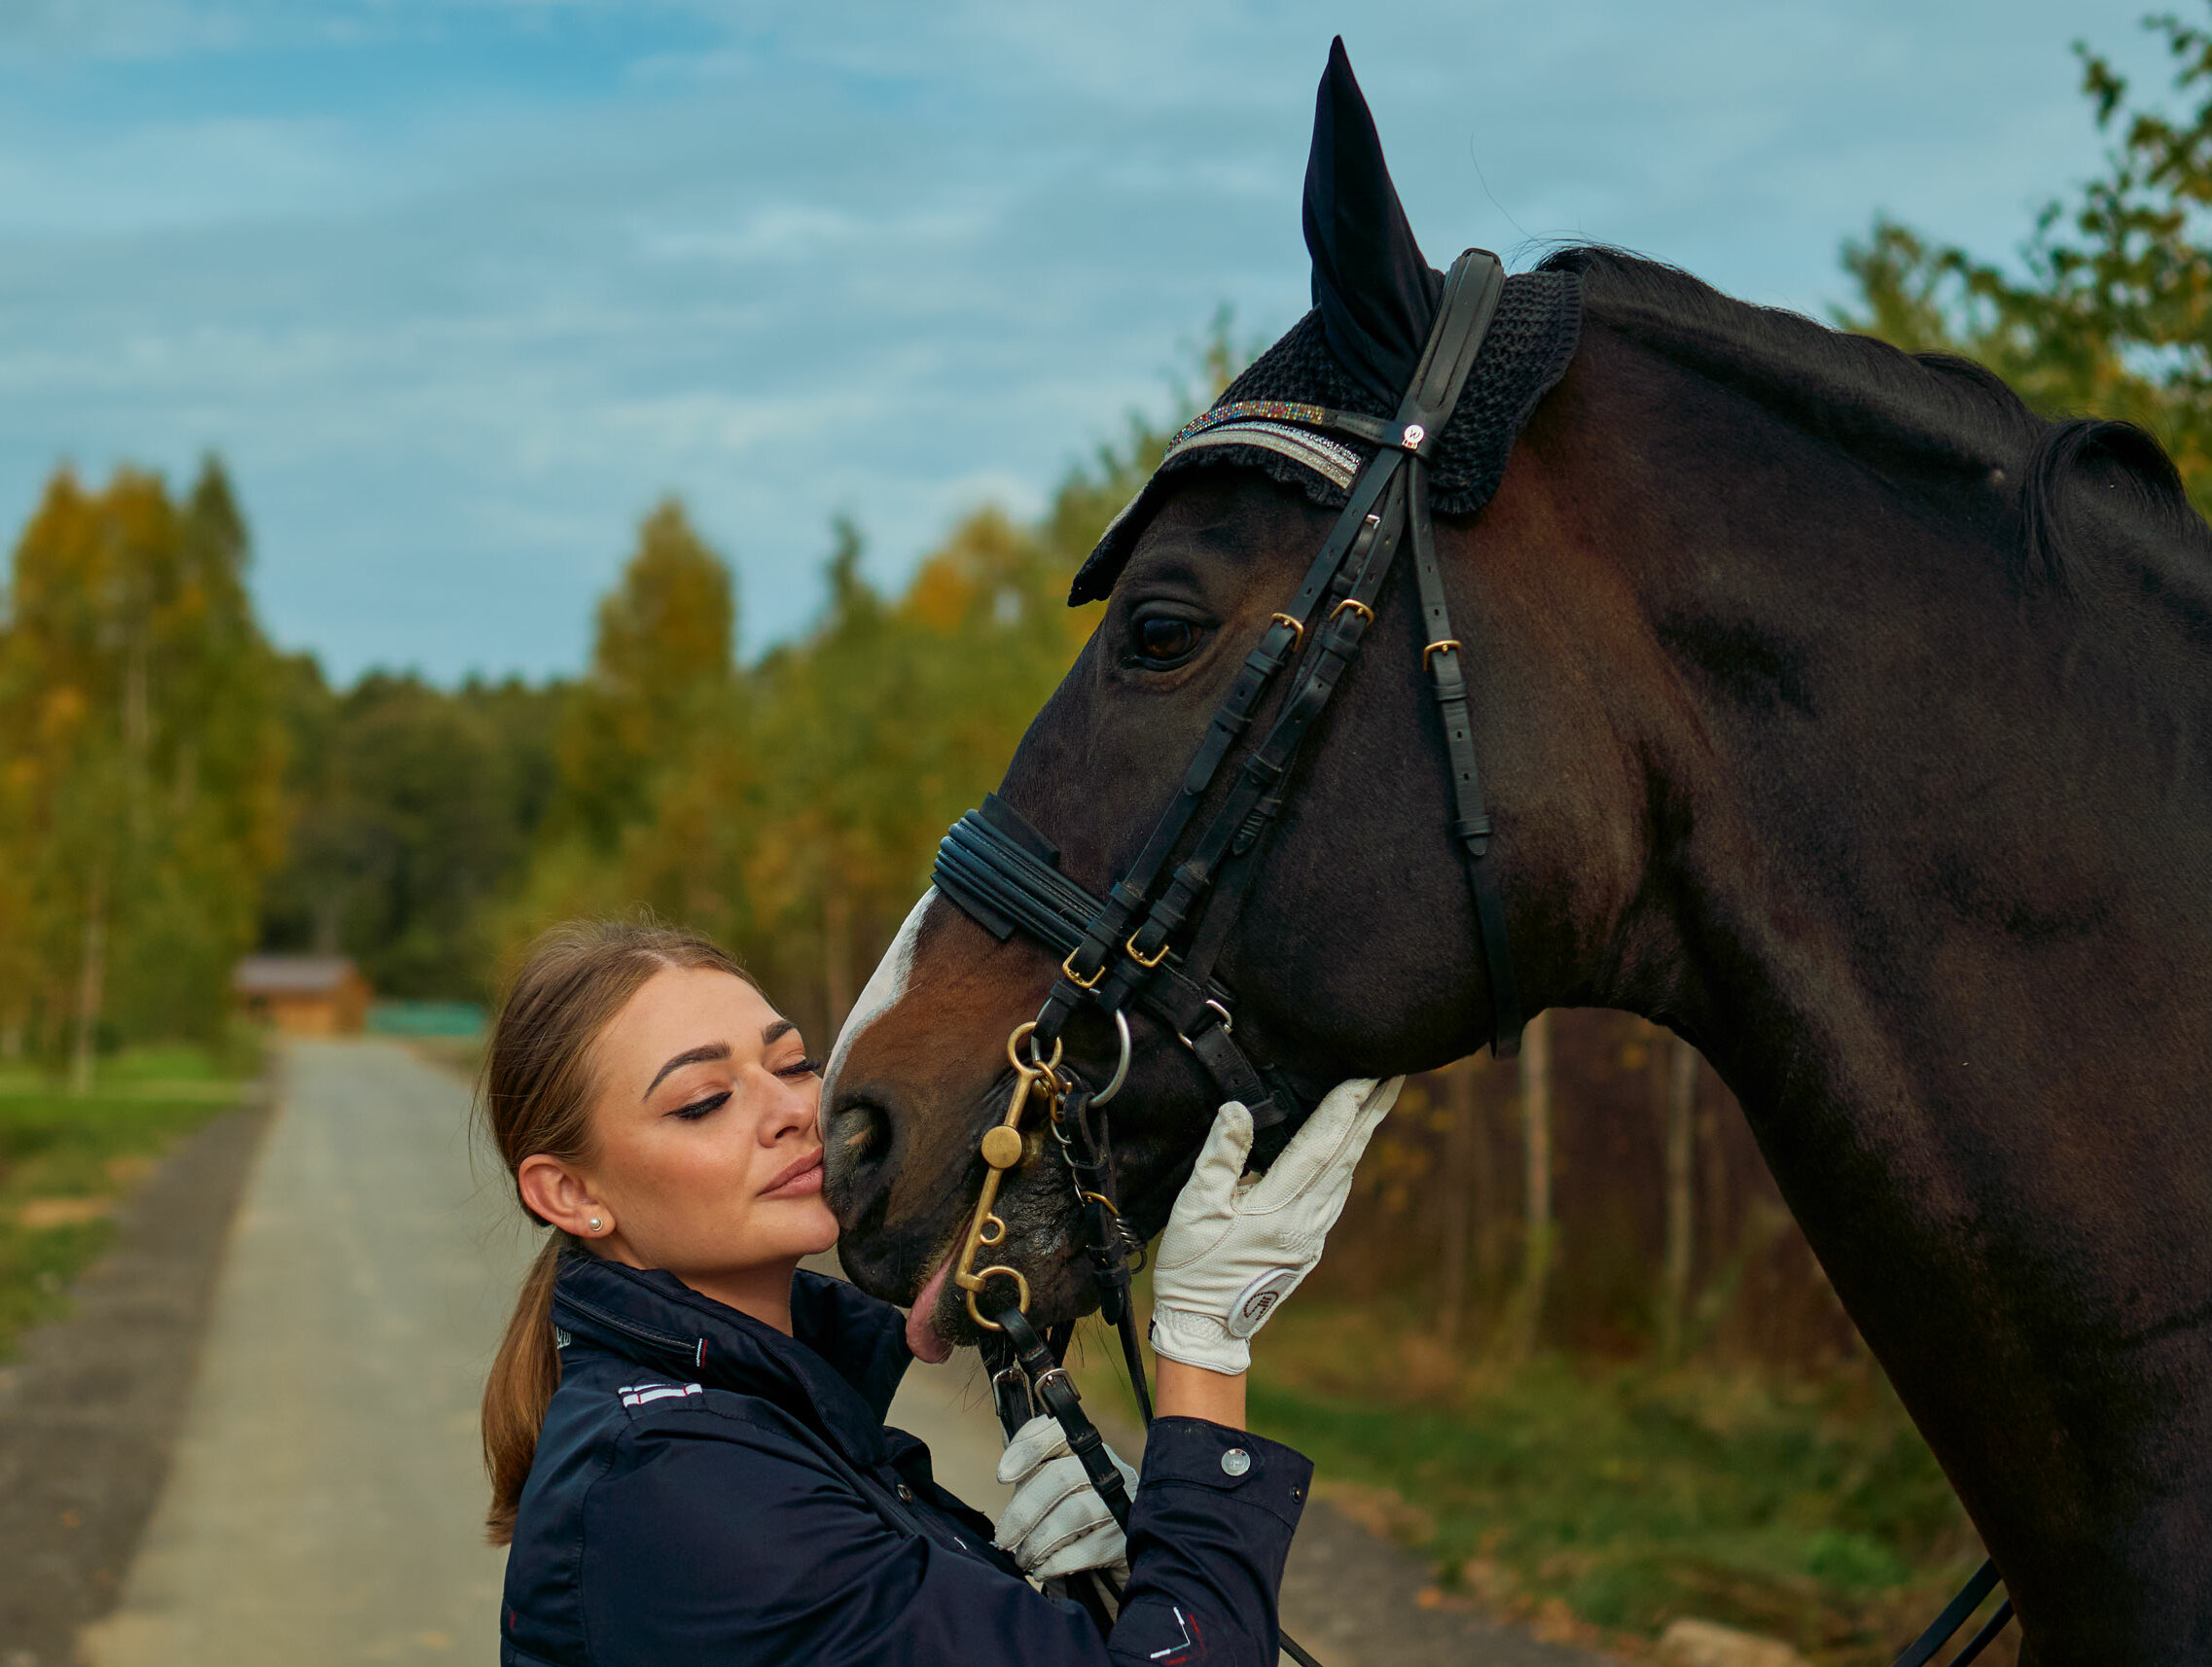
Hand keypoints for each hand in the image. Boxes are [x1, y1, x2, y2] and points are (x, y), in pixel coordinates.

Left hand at [992, 1413, 1138, 1581]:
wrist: (1112, 1571)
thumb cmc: (1074, 1527)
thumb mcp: (1051, 1496)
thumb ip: (1033, 1475)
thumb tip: (1005, 1454)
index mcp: (1086, 1451)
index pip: (1057, 1432)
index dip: (1028, 1448)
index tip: (1002, 1477)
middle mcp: (1108, 1470)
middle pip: (1059, 1477)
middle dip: (1023, 1511)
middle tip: (1003, 1538)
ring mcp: (1122, 1503)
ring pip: (1072, 1514)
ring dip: (1037, 1541)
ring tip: (1022, 1558)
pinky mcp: (1126, 1540)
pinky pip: (1086, 1550)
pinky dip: (1056, 1562)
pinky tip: (1042, 1569)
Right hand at [1149, 1077, 1401, 1375]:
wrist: (1206, 1329)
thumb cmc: (1194, 1267)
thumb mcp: (1196, 1207)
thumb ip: (1221, 1156)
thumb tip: (1238, 1109)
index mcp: (1280, 1208)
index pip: (1321, 1144)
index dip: (1345, 1106)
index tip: (1368, 1072)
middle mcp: (1308, 1220)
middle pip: (1348, 1155)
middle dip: (1373, 1110)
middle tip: (1398, 1073)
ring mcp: (1313, 1234)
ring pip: (1347, 1173)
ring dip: (1365, 1133)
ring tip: (1381, 1099)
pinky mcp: (1309, 1244)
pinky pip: (1337, 1193)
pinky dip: (1349, 1161)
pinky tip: (1351, 1148)